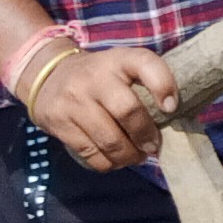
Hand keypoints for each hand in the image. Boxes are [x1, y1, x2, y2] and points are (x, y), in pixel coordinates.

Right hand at [25, 43, 181, 171]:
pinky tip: (114, 159)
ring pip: (109, 139)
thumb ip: (146, 84)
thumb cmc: (100, 76)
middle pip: (127, 111)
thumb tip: (175, 120)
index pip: (145, 63)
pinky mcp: (58, 122)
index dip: (163, 85)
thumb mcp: (122, 67)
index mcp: (118, 59)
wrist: (47, 74)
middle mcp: (94, 77)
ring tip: (136, 156)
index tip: (171, 108)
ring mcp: (74, 100)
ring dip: (129, 155)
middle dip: (146, 136)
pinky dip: (108, 162)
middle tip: (153, 146)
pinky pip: (90, 152)